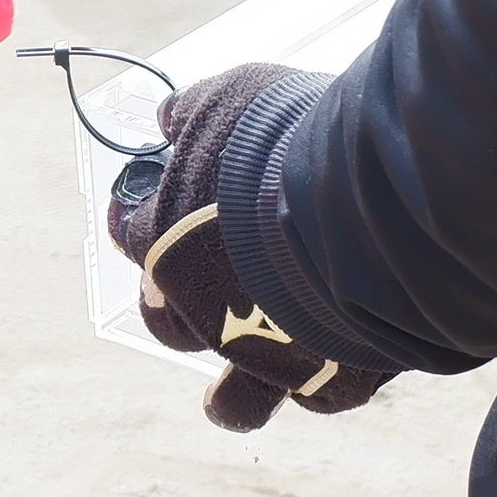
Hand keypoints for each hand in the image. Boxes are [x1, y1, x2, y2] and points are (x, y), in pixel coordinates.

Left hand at [103, 62, 388, 430]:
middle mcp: (204, 313)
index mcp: (166, 246)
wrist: (363, 201)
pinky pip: (318, 397)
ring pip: (237, 398)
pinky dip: (320, 387)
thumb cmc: (289, 145)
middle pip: (169, 323)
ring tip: (228, 398)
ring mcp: (264, 356)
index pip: (133, 237)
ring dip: (233, 395)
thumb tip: (169, 116)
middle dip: (175, 307)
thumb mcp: (233, 97)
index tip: (140, 209)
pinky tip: (327, 372)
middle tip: (192, 286)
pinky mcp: (331, 378)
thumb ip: (197, 110)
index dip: (137, 221)